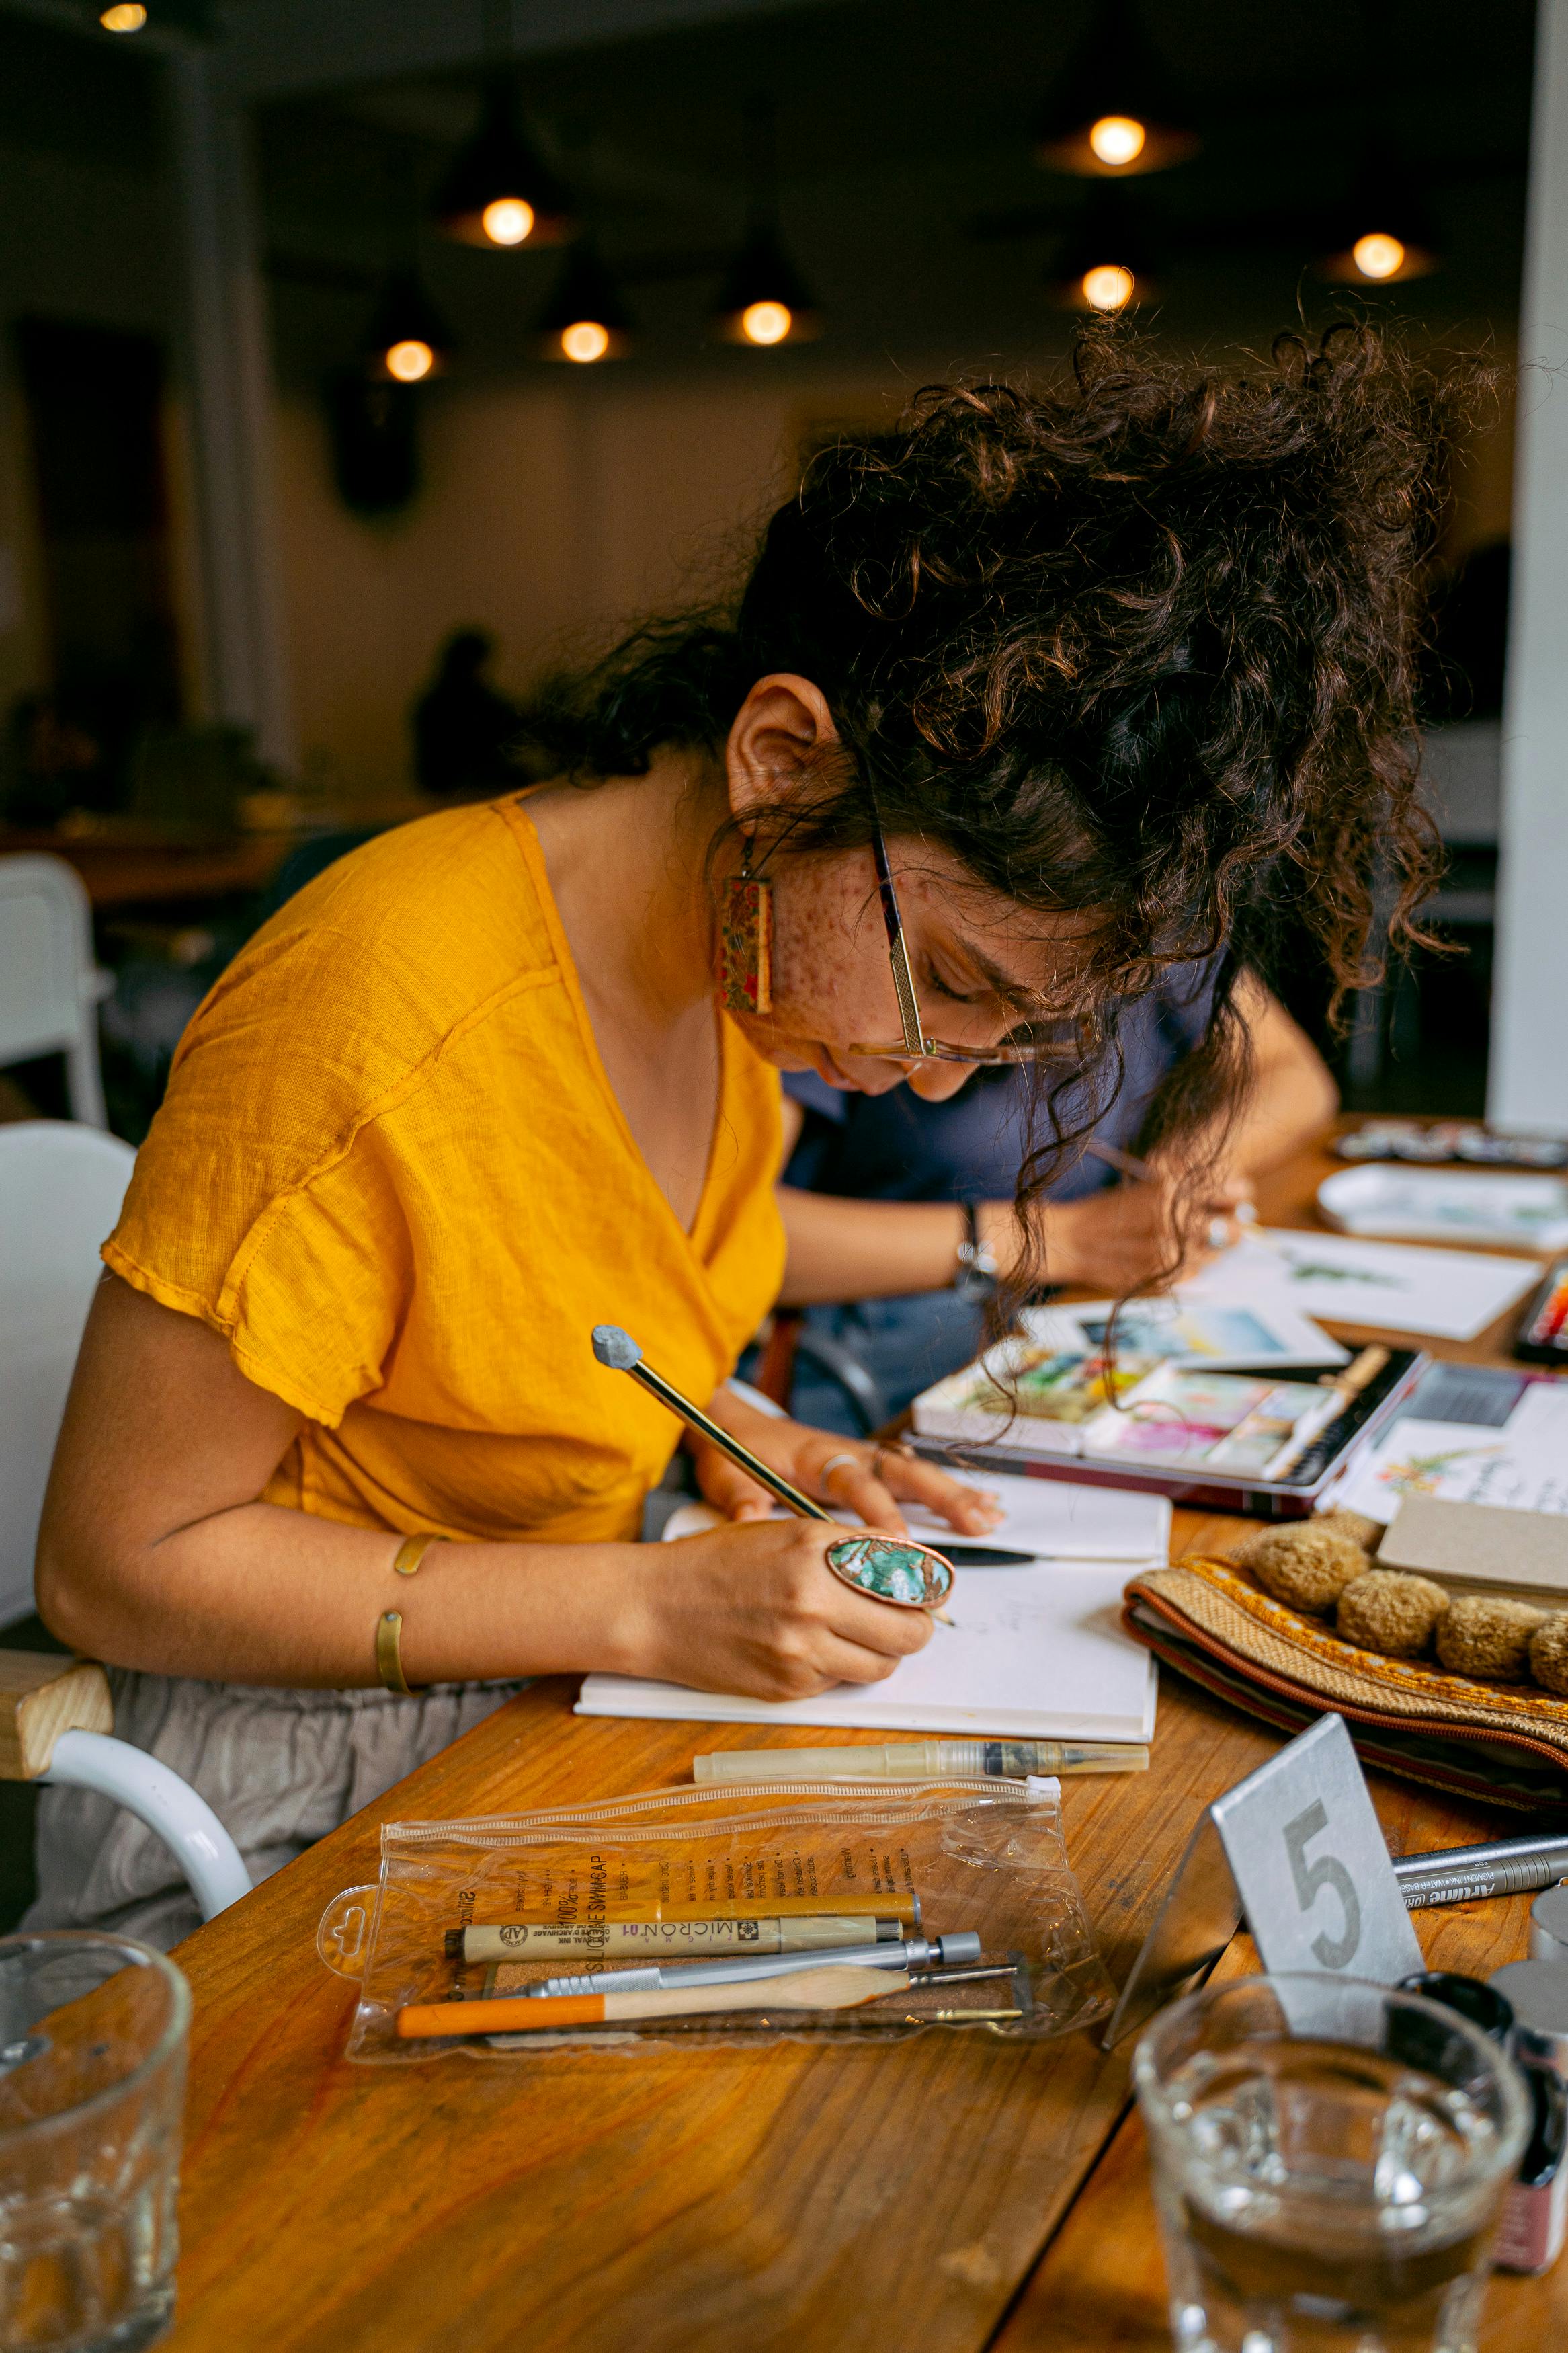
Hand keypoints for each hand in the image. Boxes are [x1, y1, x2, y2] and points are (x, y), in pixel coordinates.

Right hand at [625, 1516, 934, 1700]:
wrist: (653, 1607)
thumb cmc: (717, 1564)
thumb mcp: (787, 1532)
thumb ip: (849, 1548)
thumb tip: (912, 1569)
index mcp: (817, 1548)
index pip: (910, 1573)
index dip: (927, 1585)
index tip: (928, 1589)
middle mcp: (814, 1598)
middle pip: (910, 1630)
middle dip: (914, 1626)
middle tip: (901, 1619)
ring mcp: (801, 1648)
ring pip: (884, 1665)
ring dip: (880, 1653)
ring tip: (853, 1634)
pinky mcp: (789, 1686)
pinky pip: (842, 1683)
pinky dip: (838, 1668)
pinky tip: (810, 1647)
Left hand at [689, 1388, 1003, 1534]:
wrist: (729, 1423)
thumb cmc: (731, 1451)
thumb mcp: (725, 1473)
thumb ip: (739, 1497)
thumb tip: (749, 1520)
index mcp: (816, 1455)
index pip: (856, 1483)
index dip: (878, 1512)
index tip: (898, 1541)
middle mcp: (847, 1453)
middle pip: (902, 1472)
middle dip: (941, 1496)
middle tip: (973, 1522)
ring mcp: (861, 1459)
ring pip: (915, 1473)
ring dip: (954, 1494)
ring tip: (990, 1516)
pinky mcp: (868, 1467)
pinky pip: (913, 1478)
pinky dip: (948, 1491)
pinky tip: (980, 1505)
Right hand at [983, 1165, 1255, 1294]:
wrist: (1066, 1241)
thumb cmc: (1107, 1211)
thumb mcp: (1147, 1188)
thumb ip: (1187, 1196)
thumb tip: (1236, 1204)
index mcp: (1171, 1189)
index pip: (1231, 1192)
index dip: (1239, 1196)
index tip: (1237, 1199)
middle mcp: (1173, 1220)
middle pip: (1228, 1231)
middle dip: (1232, 1231)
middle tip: (1229, 1230)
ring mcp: (1167, 1253)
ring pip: (1212, 1258)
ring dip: (1208, 1253)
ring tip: (1188, 1245)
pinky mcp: (1159, 1278)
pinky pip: (1191, 1277)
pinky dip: (1188, 1271)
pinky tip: (1170, 1260)